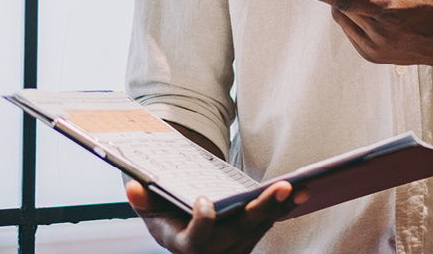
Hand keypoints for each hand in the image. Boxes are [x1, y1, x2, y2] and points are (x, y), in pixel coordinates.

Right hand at [125, 179, 303, 253]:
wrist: (181, 232)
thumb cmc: (164, 216)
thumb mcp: (148, 209)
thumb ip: (141, 199)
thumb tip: (133, 186)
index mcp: (184, 245)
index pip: (196, 239)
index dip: (202, 222)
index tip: (204, 201)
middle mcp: (212, 251)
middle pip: (240, 231)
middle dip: (262, 209)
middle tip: (281, 186)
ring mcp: (234, 246)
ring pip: (259, 228)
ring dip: (280, 207)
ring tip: (299, 187)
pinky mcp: (248, 238)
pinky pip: (268, 223)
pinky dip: (283, 208)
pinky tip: (299, 192)